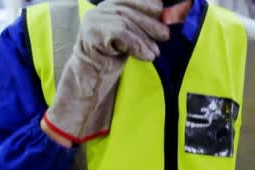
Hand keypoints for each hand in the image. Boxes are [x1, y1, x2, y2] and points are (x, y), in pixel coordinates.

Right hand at [41, 0, 169, 143]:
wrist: (90, 78)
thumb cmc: (110, 58)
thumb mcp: (128, 37)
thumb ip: (140, 26)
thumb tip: (164, 21)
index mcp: (108, 6)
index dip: (146, 4)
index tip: (161, 12)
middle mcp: (98, 10)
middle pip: (129, 11)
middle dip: (150, 24)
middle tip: (165, 36)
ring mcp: (93, 21)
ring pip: (126, 23)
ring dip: (144, 39)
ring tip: (155, 53)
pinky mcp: (91, 34)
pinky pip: (120, 34)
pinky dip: (137, 45)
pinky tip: (147, 56)